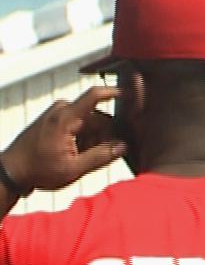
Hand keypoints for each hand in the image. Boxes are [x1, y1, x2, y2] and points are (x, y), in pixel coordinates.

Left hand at [2, 86, 124, 193]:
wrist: (12, 171)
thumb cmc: (38, 169)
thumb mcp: (74, 168)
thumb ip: (102, 156)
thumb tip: (123, 147)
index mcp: (66, 118)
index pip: (95, 96)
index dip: (115, 93)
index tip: (133, 96)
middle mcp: (62, 111)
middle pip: (99, 118)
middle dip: (107, 136)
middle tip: (104, 157)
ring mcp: (58, 115)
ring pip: (91, 124)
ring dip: (96, 141)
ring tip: (85, 159)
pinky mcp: (56, 122)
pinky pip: (81, 127)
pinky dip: (86, 141)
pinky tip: (79, 156)